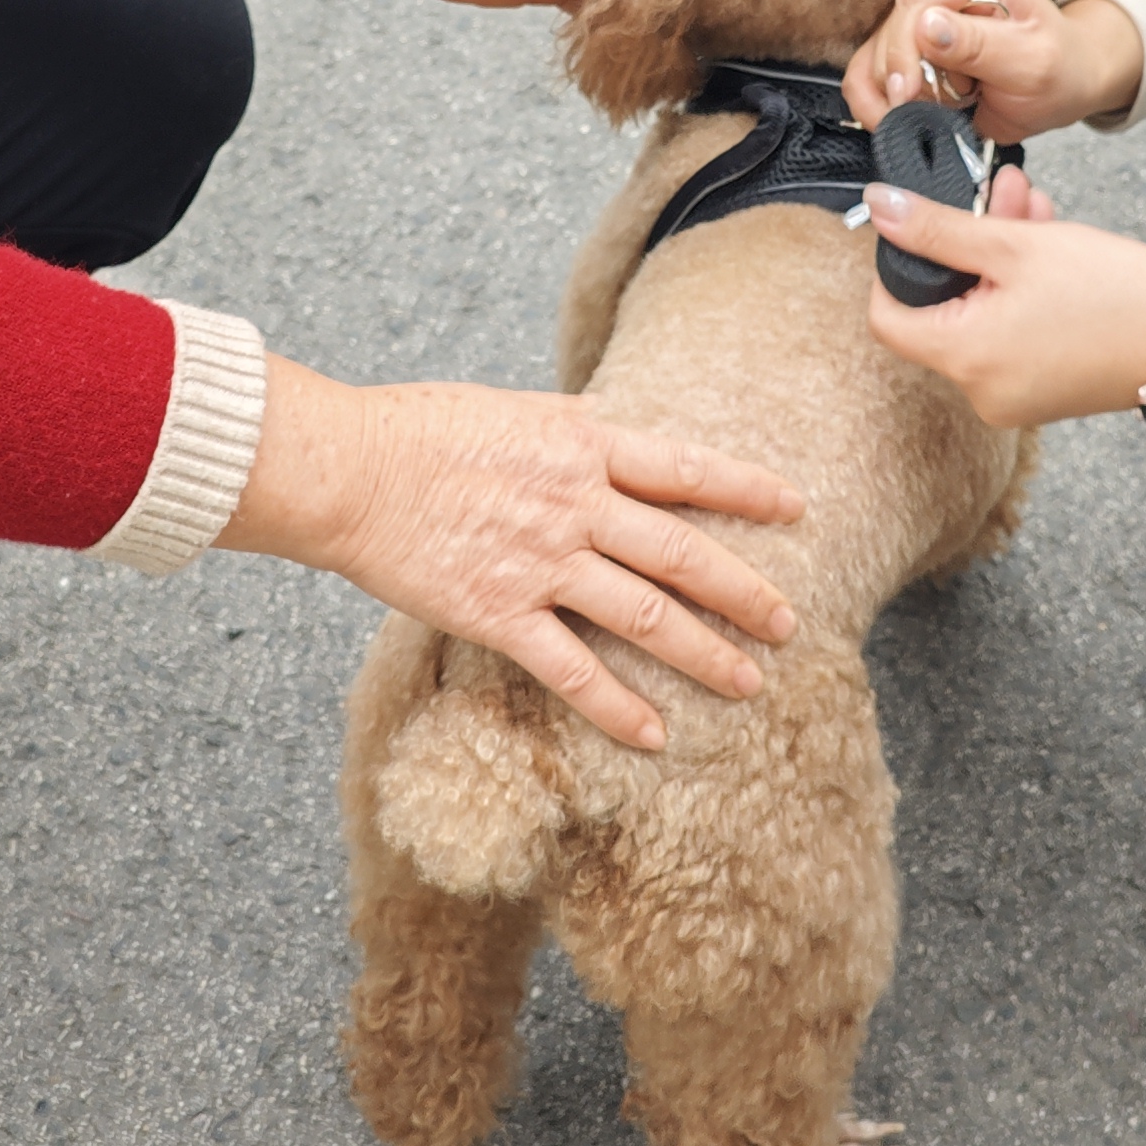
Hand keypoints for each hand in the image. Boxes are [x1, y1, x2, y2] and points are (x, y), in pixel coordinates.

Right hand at [218, 363, 804, 749]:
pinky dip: (617, 706)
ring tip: (748, 683)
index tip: (796, 508)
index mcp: (581, 445)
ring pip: (644, 615)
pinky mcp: (500, 611)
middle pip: (682, 553)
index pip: (686, 469)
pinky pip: (572, 670)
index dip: (747, 489)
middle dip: (744, 590)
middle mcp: (575, 503)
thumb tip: (614, 431)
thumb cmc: (419, 429)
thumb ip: (570, 433)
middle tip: (789, 623)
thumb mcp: (512, 411)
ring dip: (703, 652)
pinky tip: (652, 734)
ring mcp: (541, 561)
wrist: (349, 469)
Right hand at [837, 0, 1143, 141]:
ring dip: (894, 97)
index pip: (915, 1)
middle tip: (946, 105)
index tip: (907, 93)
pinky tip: (904, 120)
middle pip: (888, 32)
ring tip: (938, 110)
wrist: (1064, 85)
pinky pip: (866, 77)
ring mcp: (919, 20)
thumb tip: (925, 26)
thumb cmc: (1058, 68)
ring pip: (871, 58)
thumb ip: (980, 45)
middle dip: (907, 81)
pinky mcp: (906, 51)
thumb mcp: (1032, 61)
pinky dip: (876, 106)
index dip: (903, 50)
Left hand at [859, 175, 1145, 434]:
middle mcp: (983, 391)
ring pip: (982, 312)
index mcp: (966, 358)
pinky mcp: (1046, 390)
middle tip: (999, 196)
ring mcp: (1016, 396)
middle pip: (943, 307)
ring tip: (1034, 210)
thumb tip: (880, 207)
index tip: (920, 227)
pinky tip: (1051, 246)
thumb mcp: (1017, 244)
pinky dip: (1022, 290)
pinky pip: (1012, 333)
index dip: (895, 265)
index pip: (888, 316)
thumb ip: (938, 228)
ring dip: (1001, 256)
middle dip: (968, 243)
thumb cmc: (1118, 294)